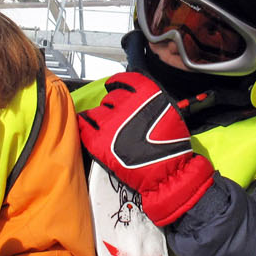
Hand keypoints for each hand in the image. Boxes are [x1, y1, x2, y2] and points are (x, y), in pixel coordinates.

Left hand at [77, 72, 214, 225]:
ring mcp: (110, 121)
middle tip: (117, 118)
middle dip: (112, 107)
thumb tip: (134, 96)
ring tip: (105, 128)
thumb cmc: (171, 146)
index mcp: (145, 92)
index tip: (115, 88)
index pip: (123, 80)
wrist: (166, 174)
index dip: (118, 86)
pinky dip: (87, 128)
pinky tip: (91, 132)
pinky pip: (84, 126)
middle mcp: (125, 103)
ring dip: (99, 118)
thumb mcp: (167, 111)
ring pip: (95, 112)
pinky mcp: (97, 140)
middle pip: (110, 99)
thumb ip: (148, 100)